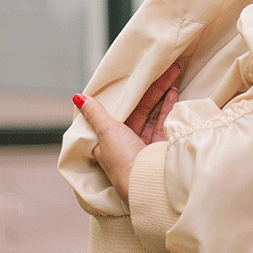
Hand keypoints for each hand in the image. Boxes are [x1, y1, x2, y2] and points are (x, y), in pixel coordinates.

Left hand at [73, 62, 180, 206]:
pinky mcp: (160, 147)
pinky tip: (174, 91)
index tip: (138, 75)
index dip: (129, 93)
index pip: (118, 110)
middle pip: (139, 108)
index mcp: (108, 140)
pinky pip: (165, 121)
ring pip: (154, 112)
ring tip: (173, 73)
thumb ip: (95, 113)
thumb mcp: (106, 133)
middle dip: (151, 88)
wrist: (149, 185)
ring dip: (163, 93)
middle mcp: (126, 142)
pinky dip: (170, 105)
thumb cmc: (123, 161)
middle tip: (164, 68)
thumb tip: (78, 97)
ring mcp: (144, 144)